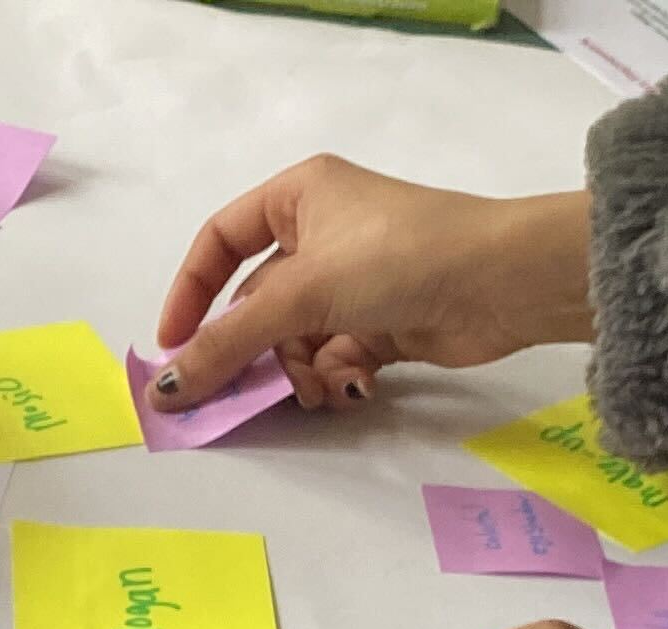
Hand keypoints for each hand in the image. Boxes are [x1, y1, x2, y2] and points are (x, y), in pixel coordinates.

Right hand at [150, 156, 589, 413]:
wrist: (502, 282)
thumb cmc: (395, 258)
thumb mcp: (301, 295)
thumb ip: (227, 344)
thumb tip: (165, 389)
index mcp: (299, 195)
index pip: (220, 241)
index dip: (190, 293)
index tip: (173, 349)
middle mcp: (323, 231)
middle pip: (258, 301)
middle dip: (254, 350)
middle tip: (241, 395)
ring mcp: (355, 278)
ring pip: (295, 336)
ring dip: (297, 371)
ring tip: (315, 394)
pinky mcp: (384, 320)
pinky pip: (334, 354)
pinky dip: (336, 376)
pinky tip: (352, 387)